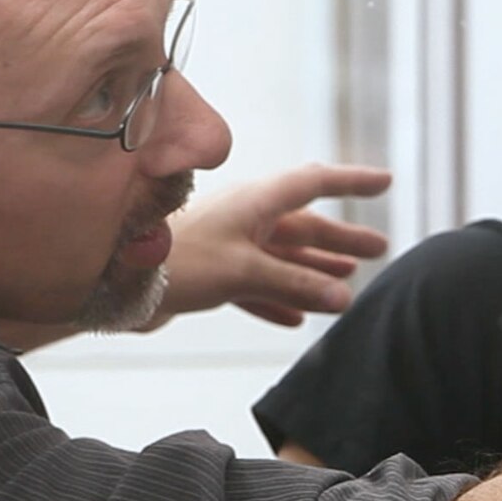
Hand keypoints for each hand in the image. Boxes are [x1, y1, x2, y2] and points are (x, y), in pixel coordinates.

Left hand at [152, 163, 392, 329]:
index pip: (315, 184)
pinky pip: (259, 286)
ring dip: (316, 269)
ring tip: (348, 280)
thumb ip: (297, 285)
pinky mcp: (215, 275)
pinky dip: (281, 299)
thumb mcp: (246, 271)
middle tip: (379, 248)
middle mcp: (246, 219)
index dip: (352, 183)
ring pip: (284, 257)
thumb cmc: (178, 261)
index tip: (385, 182)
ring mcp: (231, 247)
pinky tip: (296, 318)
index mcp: (256, 202)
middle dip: (342, 237)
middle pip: (305, 225)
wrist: (116, 282)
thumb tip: (346, 298)